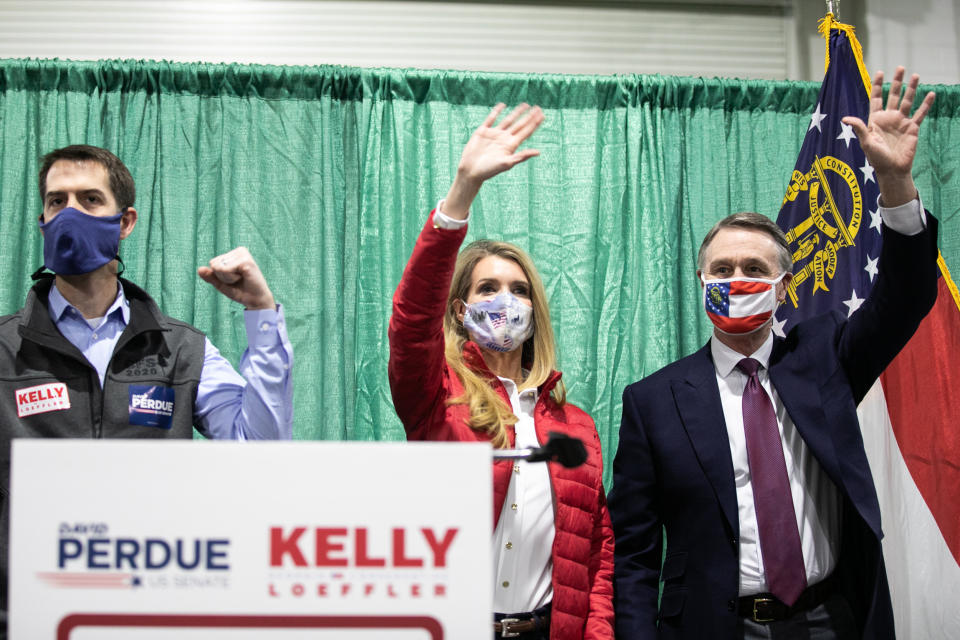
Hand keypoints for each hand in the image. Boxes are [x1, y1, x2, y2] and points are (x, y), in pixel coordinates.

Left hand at [197, 247, 275, 309]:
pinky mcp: (246, 261)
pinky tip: (243, 278)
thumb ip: (211, 276)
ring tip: (241, 279)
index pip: (213, 263)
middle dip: (222, 277)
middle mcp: (239, 251)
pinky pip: (225, 269)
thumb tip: (199, 269)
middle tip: (237, 280)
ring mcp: (243, 255)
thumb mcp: (222, 284)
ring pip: (219, 267)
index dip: (219, 275)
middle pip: (214, 264)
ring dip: (227, 278)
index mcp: (234, 254)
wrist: (256, 300)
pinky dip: (231, 278)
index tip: (233, 279)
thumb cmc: (241, 291)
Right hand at [442, 103, 544, 218]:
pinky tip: (502, 105)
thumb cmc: (489, 171)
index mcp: (511, 146)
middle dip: (529, 116)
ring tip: (525, 105)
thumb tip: (538, 152)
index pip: (526, 132)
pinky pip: (491, 119)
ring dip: (517, 113)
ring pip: (508, 120)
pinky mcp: (482, 132)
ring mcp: (494, 134)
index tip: (542, 115)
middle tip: (538, 108)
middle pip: (520, 125)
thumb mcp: (507, 163)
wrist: (470, 171)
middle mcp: (504, 139)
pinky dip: (497, 112)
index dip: (534, 123)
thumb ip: (522, 156)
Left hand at [842, 66, 934, 206]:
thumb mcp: (866, 142)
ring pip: (907, 101)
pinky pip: (920, 114)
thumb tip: (845, 118)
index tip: (879, 72)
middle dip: (896, 82)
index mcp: (875, 120)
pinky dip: (926, 104)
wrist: (892, 169)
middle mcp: (889, 118)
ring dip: (912, 89)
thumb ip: (859, 128)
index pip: (876, 98)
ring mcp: (901, 122)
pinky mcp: (912, 128)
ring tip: (915, 75)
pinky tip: (931, 94)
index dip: (877, 86)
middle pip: (893, 95)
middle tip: (900, 68)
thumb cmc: (876, 158)